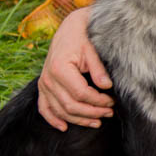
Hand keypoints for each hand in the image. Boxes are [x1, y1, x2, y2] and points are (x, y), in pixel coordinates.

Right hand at [37, 7, 112, 130]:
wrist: (70, 28)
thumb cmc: (83, 37)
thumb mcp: (92, 49)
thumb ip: (98, 69)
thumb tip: (106, 87)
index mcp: (60, 68)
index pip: (81, 94)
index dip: (98, 102)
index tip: (112, 102)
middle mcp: (48, 78)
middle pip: (70, 106)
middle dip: (92, 112)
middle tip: (109, 113)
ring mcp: (43, 84)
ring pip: (60, 110)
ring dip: (78, 119)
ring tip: (97, 122)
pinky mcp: (43, 86)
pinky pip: (44, 108)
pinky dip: (53, 119)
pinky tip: (64, 127)